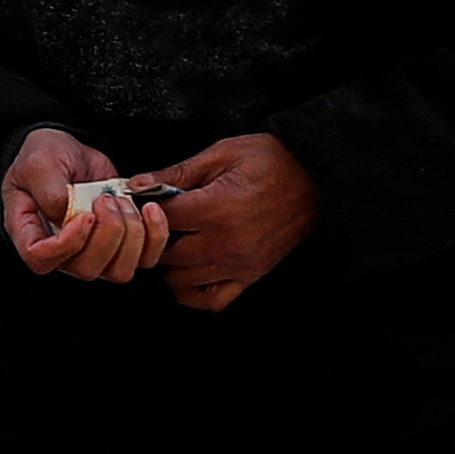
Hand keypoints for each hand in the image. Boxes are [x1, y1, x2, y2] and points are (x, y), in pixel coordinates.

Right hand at [0, 129, 171, 283]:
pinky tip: (148, 208)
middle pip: (87, 269)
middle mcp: (63, 253)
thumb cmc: (45, 159)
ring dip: (131, 234)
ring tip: (122, 201)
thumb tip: (69, 215)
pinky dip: (155, 234)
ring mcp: (94, 254)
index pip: (42, 260)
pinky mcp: (122, 246)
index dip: (67, 244)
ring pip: (119, 270)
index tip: (85, 215)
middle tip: (106, 199)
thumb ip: (49, 190)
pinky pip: (146, 258)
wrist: (71, 153)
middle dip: (107, 233)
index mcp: (32, 236)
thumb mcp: (39, 163)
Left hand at [149, 132, 322, 310]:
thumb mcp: (224, 153)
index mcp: (218, 208)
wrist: (317, 180)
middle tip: (162, 221)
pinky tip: (190, 270)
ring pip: (180, 280)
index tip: (148, 201)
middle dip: (157, 236)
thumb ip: (178, 172)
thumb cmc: (274, 162)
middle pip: (165, 253)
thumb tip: (137, 184)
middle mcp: (226, 242)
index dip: (147, 208)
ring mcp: (238, 264)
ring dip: (171, 263)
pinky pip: (210, 300)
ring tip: (179, 241)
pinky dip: (193, 291)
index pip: (160, 220)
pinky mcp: (250, 276)